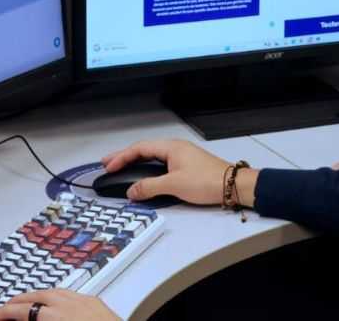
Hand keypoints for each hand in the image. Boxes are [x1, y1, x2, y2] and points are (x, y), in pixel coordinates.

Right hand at [0, 290, 118, 320]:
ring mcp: (81, 299)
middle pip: (32, 296)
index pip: (17, 310)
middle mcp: (66, 303)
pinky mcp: (94, 300)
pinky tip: (52, 304)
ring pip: (51, 291)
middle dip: (14, 304)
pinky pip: (68, 293)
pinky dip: (54, 296)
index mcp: (51, 317)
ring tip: (23, 308)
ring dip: (33, 298)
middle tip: (1, 313)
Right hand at [101, 138, 239, 204]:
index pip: (140, 148)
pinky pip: (160, 164)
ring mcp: (181, 156)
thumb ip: (149, 187)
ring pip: (153, 157)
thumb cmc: (206, 181)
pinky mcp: (185, 166)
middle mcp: (175, 148)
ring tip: (121, 169)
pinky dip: (147, 169)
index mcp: (171, 147)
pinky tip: (143, 176)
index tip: (108, 166)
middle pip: (145, 150)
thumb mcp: (174, 185)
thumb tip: (131, 190)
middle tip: (108, 164)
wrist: (230, 185)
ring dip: (136, 162)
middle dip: (125, 156)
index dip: (122, 157)